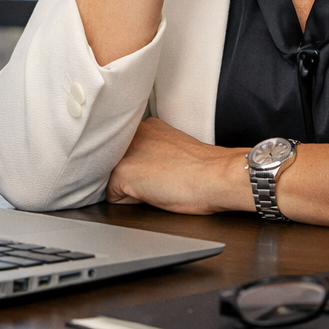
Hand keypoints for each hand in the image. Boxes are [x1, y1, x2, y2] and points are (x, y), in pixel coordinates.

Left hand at [106, 118, 250, 214]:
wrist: (216, 176)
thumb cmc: (206, 170)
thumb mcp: (176, 151)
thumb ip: (155, 152)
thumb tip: (147, 168)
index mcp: (149, 126)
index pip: (127, 152)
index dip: (140, 169)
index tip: (158, 174)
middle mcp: (133, 133)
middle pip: (116, 164)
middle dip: (130, 176)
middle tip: (158, 182)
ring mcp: (125, 151)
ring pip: (112, 180)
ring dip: (128, 188)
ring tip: (157, 188)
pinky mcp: (121, 171)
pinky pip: (113, 197)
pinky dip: (129, 202)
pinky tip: (153, 195)